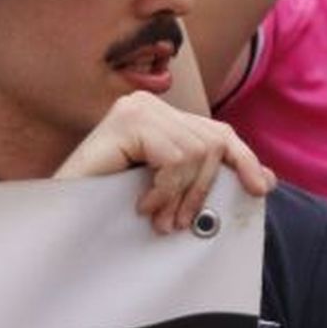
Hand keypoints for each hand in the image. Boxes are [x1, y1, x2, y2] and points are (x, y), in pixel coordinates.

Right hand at [55, 91, 275, 234]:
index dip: (243, 159)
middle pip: (211, 143)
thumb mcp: (167, 190)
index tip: (260, 189)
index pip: (217, 132)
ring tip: (158, 218)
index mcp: (160, 115)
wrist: (58, 217)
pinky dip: (163, 190)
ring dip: (180, 195)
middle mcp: (149, 104)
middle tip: (178, 223)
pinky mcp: (126, 121)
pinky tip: (142, 205)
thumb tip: (268, 178)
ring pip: (195, 153)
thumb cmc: (107, 205)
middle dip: (201, 190)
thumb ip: (206, 179)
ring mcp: (136, 109)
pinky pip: (173, 158)